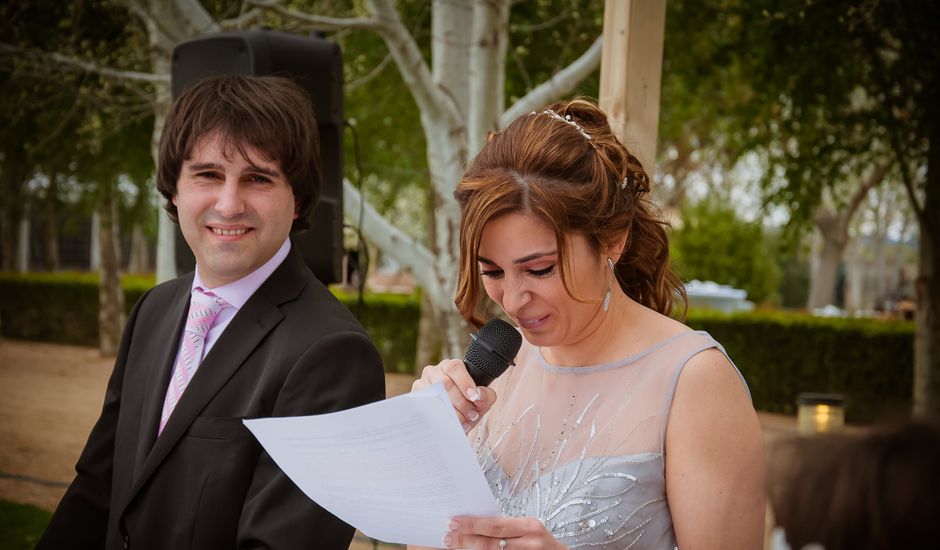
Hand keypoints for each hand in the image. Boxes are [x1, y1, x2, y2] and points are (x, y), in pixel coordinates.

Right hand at [412, 359, 495, 431]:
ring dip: (451, 411)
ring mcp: (422, 384)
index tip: (473, 397)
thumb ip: (487, 396)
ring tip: (463, 422)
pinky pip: (424, 406)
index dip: (464, 382)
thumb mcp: (482, 401)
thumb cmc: (468, 406)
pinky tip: (448, 424)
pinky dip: (438, 417)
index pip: (455, 367)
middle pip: (445, 383)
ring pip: (434, 395)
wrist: (455, 423)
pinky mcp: (415, 398)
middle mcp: (434, 371)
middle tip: (472, 415)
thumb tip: (479, 395)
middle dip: (461, 402)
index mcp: (451, 367)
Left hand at [442, 516, 565, 548]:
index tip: (454, 521)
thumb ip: (506, 527)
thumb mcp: (527, 529)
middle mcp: (530, 543)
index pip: (494, 525)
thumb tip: (475, 523)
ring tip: (454, 545)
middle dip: (466, 539)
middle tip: (448, 535)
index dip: (472, 524)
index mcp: (529, 526)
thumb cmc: (540, 541)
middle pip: (491, 543)